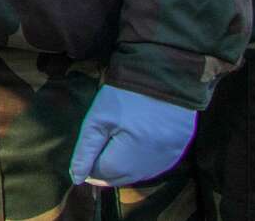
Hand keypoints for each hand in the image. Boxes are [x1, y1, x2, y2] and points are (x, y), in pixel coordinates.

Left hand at [69, 85, 196, 186]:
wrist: (163, 76)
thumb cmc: (124, 95)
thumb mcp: (97, 119)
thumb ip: (85, 150)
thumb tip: (76, 178)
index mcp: (131, 155)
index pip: (103, 174)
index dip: (89, 166)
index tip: (85, 153)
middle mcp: (152, 164)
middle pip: (122, 178)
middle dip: (106, 168)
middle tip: (97, 150)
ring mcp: (168, 159)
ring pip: (139, 175)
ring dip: (124, 168)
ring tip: (114, 146)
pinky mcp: (178, 152)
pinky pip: (155, 167)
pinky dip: (141, 163)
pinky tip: (134, 148)